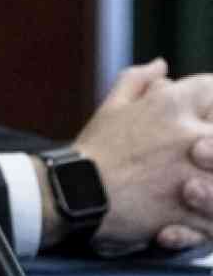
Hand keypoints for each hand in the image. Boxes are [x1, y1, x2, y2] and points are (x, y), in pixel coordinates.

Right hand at [65, 60, 212, 251]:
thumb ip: (138, 80)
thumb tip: (161, 65)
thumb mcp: (111, 107)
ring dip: (212, 177)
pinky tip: (193, 205)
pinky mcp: (193, 209)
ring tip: (194, 180)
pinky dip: (208, 211)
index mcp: (169, 106)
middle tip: (197, 151)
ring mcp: (194, 173)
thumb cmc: (94, 151)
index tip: (202, 114)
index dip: (209, 101)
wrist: (76, 195)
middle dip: (212, 140)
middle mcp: (188, 135)